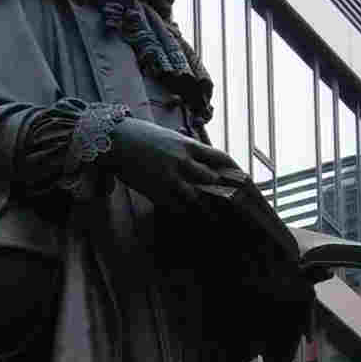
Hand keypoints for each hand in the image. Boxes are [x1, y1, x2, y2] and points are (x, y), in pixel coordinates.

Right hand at [105, 117, 249, 215]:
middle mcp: (184, 160)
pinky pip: (178, 207)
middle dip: (229, 195)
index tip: (244, 182)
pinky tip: (194, 225)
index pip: (221, 158)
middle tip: (242, 210)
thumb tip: (199, 159)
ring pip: (199, 197)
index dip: (234, 171)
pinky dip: (187, 217)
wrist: (115, 139)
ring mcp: (171, 176)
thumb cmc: (140, 137)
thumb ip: (186, 149)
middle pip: (215, 180)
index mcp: (189, 145)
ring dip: (211, 212)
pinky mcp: (157, 189)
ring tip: (221, 224)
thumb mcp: (168, 137)